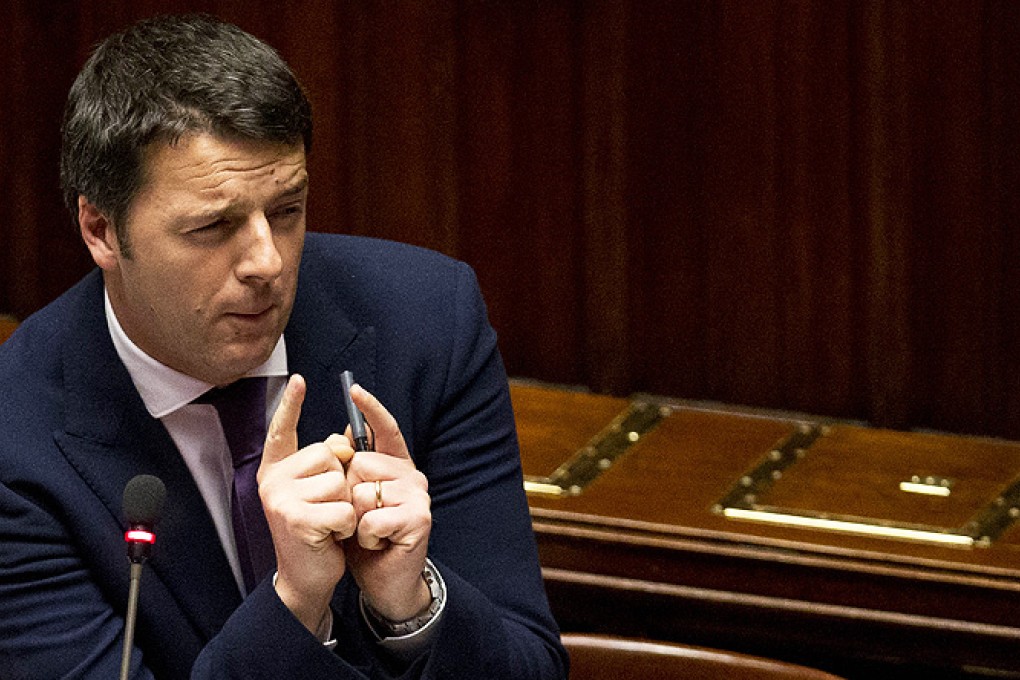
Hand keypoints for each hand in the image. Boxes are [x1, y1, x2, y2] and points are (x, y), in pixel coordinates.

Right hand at [258, 374, 357, 632]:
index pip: (282, 430)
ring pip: (338, 479)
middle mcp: (272, 480)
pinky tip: (331, 537)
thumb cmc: (318, 531)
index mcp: (276, 470)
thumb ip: (328, 463)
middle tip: (326, 508)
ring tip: (329, 523)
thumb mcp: (321, 492)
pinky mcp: (296, 518)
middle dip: (340, 480)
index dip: (290, 404)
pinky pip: (342, 506)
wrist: (307, 578)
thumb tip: (346, 436)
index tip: (299, 380)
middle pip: (328, 453)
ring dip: (345, 505)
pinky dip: (346, 525)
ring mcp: (281, 498)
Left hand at [344, 384, 432, 621]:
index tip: (353, 388)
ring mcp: (418, 495)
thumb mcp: (354, 501)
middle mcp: (411, 474)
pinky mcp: (419, 518)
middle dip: (349, 492)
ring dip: (357, 519)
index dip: (370, 408)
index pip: (385, 429)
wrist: (386, 580)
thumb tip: (344, 433)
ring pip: (365, 491)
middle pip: (362, 463)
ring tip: (369, 532)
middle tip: (360, 515)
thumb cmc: (367, 539)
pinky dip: (366, 537)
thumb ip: (352, 470)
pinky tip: (377, 544)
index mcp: (395, 465)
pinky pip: (373, 518)